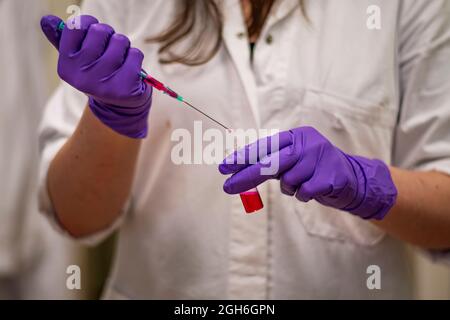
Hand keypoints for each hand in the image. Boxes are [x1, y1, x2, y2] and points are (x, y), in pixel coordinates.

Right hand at [40, 15, 151, 138]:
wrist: (119, 105)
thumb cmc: (97, 74)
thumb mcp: (77, 59)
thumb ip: (61, 39)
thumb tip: (46, 19)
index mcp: (66, 67)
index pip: (76, 26)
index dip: (90, 24)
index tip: (94, 35)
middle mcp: (82, 77)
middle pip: (100, 31)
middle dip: (109, 35)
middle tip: (109, 50)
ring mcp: (104, 84)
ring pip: (120, 41)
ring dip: (124, 46)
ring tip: (120, 60)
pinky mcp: (125, 89)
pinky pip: (135, 55)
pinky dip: (135, 58)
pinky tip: (130, 70)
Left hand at [219, 127, 396, 219]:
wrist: (353, 179)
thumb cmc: (315, 169)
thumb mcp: (294, 160)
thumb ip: (272, 162)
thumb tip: (238, 170)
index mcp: (296, 136)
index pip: (265, 146)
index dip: (243, 157)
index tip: (224, 167)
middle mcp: (307, 143)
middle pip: (270, 162)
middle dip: (246, 176)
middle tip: (227, 187)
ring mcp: (320, 158)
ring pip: (287, 182)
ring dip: (290, 188)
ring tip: (304, 183)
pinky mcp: (330, 176)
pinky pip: (302, 192)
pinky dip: (303, 195)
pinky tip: (314, 189)